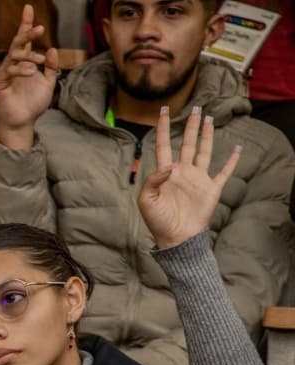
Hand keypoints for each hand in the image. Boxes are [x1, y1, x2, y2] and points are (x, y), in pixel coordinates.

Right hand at [0, 4, 59, 149]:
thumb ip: (51, 66)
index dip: (26, 24)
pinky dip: (21, 70)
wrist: (24, 121)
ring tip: (40, 62)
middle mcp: (13, 64)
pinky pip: (9, 70)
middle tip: (40, 28)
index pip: (24, 39)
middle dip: (27, 33)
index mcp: (24, 62)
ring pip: (14, 55)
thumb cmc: (33, 103)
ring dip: (29, 55)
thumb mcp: (48, 82)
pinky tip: (31, 72)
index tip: (29, 9)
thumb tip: (53, 49)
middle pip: (17, 43)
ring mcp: (5, 72)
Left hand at [137, 106, 239, 249]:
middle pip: (186, 143)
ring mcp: (197, 179)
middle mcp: (182, 172)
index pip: (163, 145)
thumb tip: (170, 165)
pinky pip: (224, 172)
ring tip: (209, 118)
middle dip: (190, 126)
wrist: (176, 237)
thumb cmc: (158, 221)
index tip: (162, 111)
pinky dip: (231, 161)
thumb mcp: (146, 200)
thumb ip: (153, 180)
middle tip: (195, 107)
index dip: (162, 128)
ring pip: (203, 151)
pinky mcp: (211, 188)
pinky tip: (237, 148)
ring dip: (206, 135)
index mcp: (165, 173)